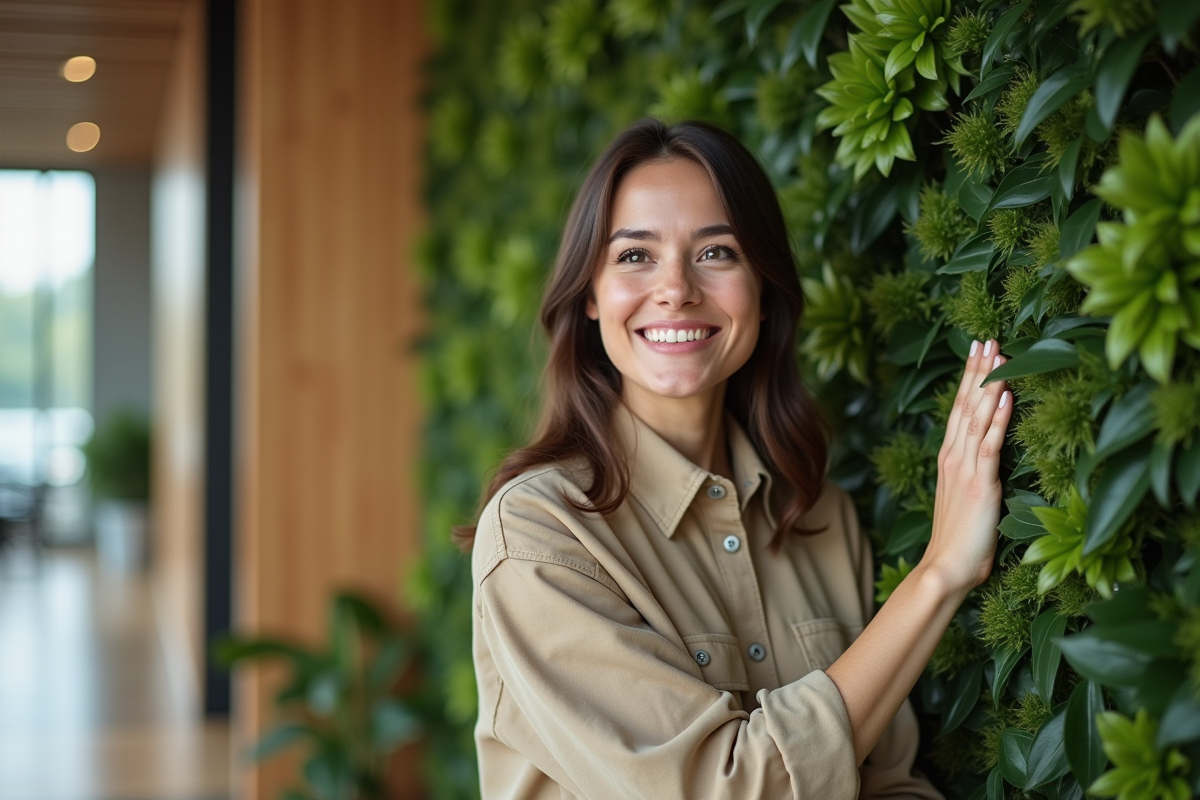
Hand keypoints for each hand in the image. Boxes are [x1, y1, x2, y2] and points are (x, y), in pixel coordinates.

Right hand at [924, 339, 1014, 594]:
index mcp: (949, 458)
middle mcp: (954, 456)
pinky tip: (1006, 395)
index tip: (977, 352)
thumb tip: (984, 463)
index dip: (969, 379)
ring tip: (999, 355)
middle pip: (966, 404)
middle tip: (987, 339)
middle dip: (977, 370)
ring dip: (990, 383)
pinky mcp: (981, 482)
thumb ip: (971, 476)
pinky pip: (990, 443)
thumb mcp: (963, 500)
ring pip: (977, 416)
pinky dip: (998, 418)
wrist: (945, 567)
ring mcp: (966, 468)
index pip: (959, 409)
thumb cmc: (958, 542)